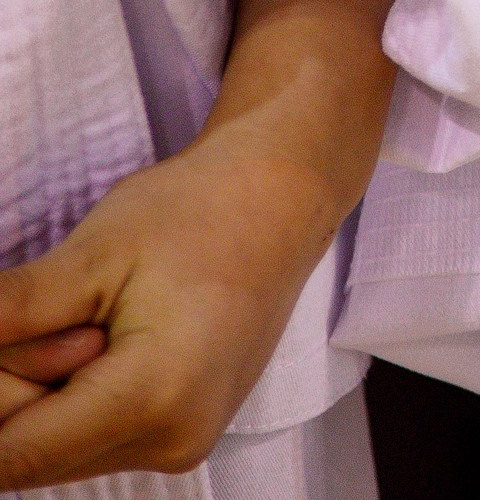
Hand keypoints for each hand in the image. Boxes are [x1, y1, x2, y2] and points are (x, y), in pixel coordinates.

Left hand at [0, 0, 405, 487]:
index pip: (14, 452)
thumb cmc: (196, 210)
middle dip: (8, 388)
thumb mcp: (89, 255)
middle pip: (33, 452)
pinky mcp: (182, 433)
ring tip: (84, 314)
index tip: (4, 335)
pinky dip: (72, 395)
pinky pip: (93, 437)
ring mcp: (182, 443)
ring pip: (58, 449)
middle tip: (52, 306)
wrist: (282, 196)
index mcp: (155, 396)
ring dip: (39, 393)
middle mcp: (173, 439)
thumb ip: (10, 316)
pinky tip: (100, 335)